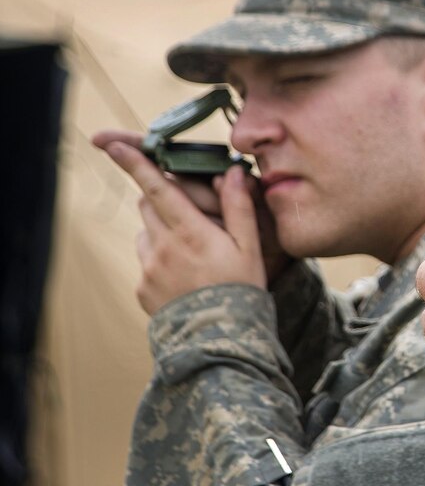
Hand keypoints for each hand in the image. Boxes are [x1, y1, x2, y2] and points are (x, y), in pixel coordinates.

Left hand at [93, 135, 266, 314]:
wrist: (221, 341)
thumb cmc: (242, 290)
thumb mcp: (250, 248)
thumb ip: (239, 207)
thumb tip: (233, 172)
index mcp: (190, 232)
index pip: (156, 188)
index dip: (135, 163)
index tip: (114, 145)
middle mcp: (163, 247)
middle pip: (147, 205)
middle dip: (160, 199)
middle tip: (188, 212)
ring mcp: (149, 269)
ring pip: (146, 232)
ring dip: (161, 230)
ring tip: (191, 253)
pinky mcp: (142, 288)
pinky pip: (146, 261)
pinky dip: (160, 259)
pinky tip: (184, 277)